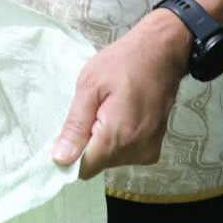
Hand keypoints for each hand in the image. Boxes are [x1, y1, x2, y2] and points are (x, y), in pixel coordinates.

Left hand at [52, 9, 191, 179]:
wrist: (161, 53)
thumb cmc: (123, 63)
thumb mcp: (89, 86)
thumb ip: (75, 126)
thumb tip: (60, 159)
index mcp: (117, 137)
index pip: (84, 168)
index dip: (70, 155)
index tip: (66, 133)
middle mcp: (136, 151)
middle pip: (98, 164)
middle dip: (88, 142)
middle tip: (93, 110)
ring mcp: (148, 151)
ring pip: (111, 160)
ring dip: (103, 140)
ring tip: (108, 109)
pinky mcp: (154, 148)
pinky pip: (125, 153)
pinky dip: (117, 139)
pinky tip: (120, 115)